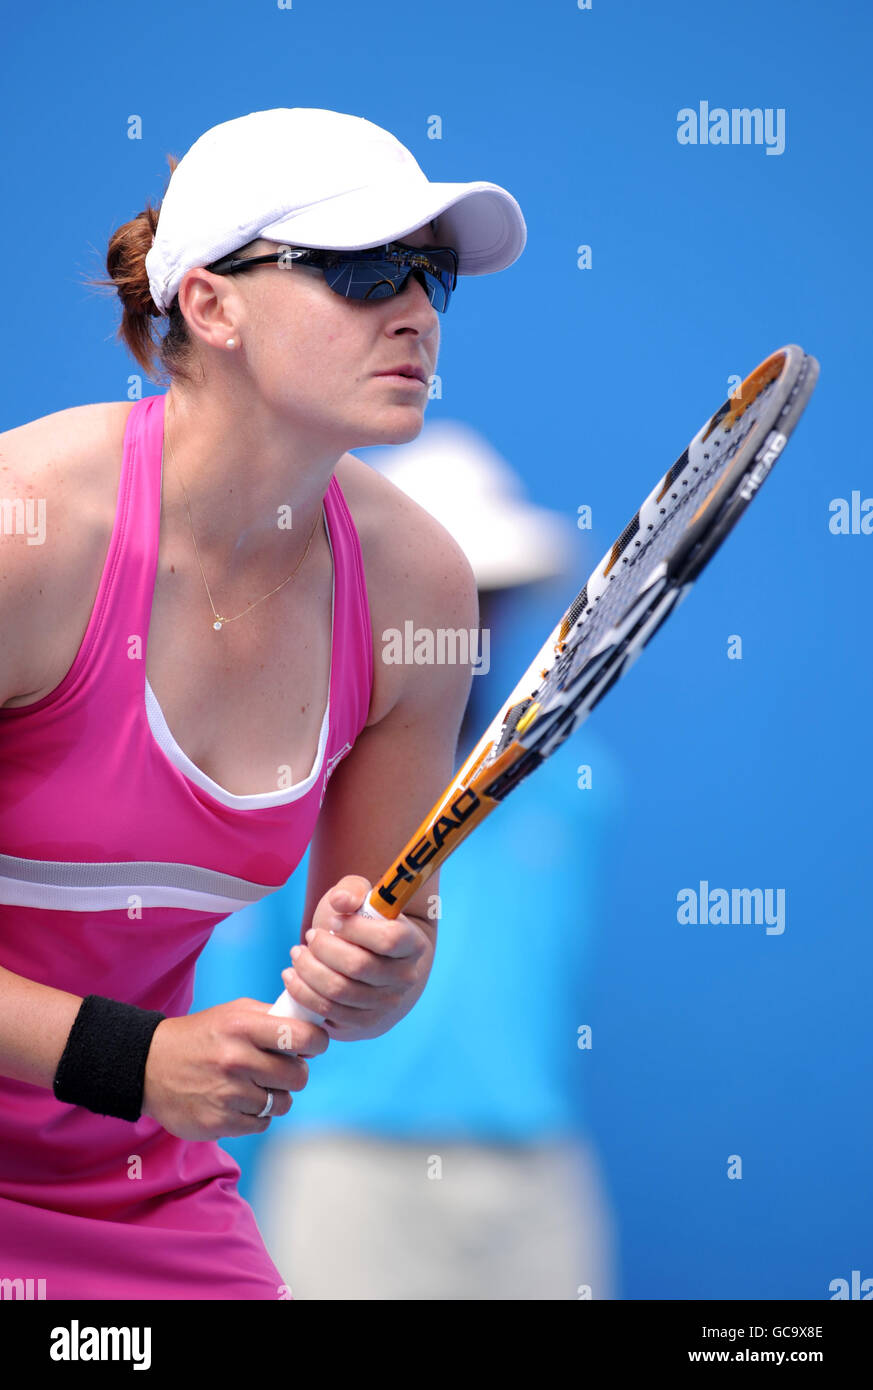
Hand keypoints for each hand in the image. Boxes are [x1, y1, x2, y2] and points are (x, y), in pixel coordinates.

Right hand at [141, 998, 329, 1140]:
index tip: (314, 1045)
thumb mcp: (233, 1013)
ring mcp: (228, 1095)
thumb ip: (273, 1017)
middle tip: (280, 1069)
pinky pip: (261, 1124)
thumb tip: (313, 1030)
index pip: (303, 1037)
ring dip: (274, 1096)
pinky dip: (255, 1115)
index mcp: (243, 1027)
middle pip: (299, 1076)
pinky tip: (238, 1101)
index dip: (317, 1042)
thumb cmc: (201, 1036)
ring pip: (282, 1104)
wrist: (148, 1066)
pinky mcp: (219, 1123)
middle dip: (295, 1073)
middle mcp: (237, 1060)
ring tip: (254, 1085)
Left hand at [281, 875, 434, 1041]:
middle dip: (323, 949)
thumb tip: (341, 902)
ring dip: (308, 970)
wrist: (375, 963)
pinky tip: (292, 975)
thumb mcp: (362, 899)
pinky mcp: (364, 1025)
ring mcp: (386, 1005)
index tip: (333, 921)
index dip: (355, 929)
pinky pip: (328, 1012)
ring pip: (339, 991)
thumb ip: (353, 890)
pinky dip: (303, 993)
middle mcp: (406, 979)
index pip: (388, 939)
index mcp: (414, 944)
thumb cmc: (366, 926)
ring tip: (297, 954)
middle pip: (358, 967)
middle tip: (310, 937)